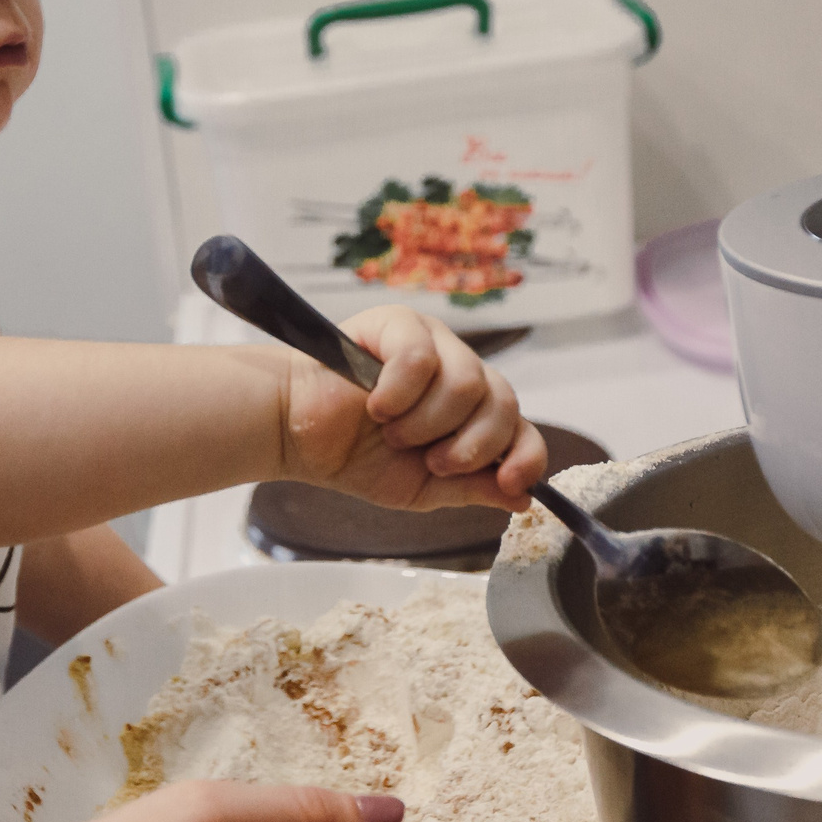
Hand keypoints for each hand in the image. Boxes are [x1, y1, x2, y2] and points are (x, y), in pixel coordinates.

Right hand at [280, 306, 546, 509]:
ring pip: (469, 382)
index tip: (509, 483)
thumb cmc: (352, 455)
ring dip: (427, 422)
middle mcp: (460, 372)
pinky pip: (423, 358)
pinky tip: (376, 404)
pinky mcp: (401, 323)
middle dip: (470, 445)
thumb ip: (470, 489)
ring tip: (392, 430)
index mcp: (470, 413)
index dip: (525, 457)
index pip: (523, 428)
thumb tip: (522, 498)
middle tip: (428, 458)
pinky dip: (398, 393)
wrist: (296, 433)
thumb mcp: (420, 488)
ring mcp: (435, 344)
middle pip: (505, 403)